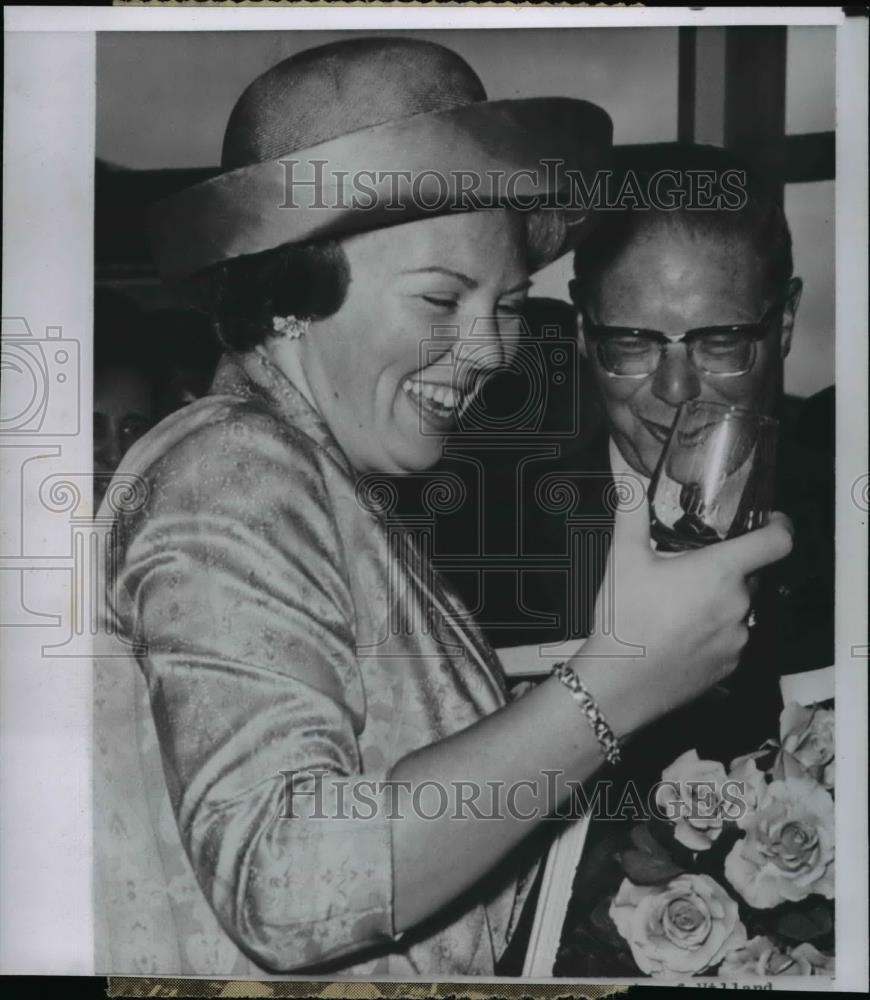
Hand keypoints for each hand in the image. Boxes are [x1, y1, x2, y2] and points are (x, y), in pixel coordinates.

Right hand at [574, 488, 792, 738]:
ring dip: (719, 600)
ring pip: (738, 606)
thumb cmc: (624, 619)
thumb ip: (630, 507)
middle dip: (726, 566)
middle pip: (750, 574)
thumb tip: (621, 466)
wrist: (618, 685)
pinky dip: (713, 630)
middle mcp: (739, 604)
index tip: (766, 520)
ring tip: (678, 604)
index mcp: (721, 572)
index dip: (778, 525)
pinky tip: (679, 633)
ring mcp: (738, 638)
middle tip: (690, 565)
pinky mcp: (730, 665)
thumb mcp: (623, 557)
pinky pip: (731, 637)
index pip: (777, 541)